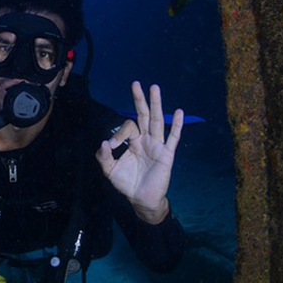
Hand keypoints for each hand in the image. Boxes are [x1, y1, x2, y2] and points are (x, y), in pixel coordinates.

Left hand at [96, 81, 183, 224]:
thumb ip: (103, 157)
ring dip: (156, 104)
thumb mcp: (110, 171)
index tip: (111, 146)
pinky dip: (177, 125)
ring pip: (158, 121)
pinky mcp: (166, 154)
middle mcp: (146, 140)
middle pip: (144, 115)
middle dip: (140, 100)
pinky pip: (173, 138)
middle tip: (136, 84)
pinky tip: (179, 112)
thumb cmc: (127, 183)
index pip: (127, 127)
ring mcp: (157, 145)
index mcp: (133, 142)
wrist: (141, 199)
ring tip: (154, 88)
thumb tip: (104, 142)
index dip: (118, 134)